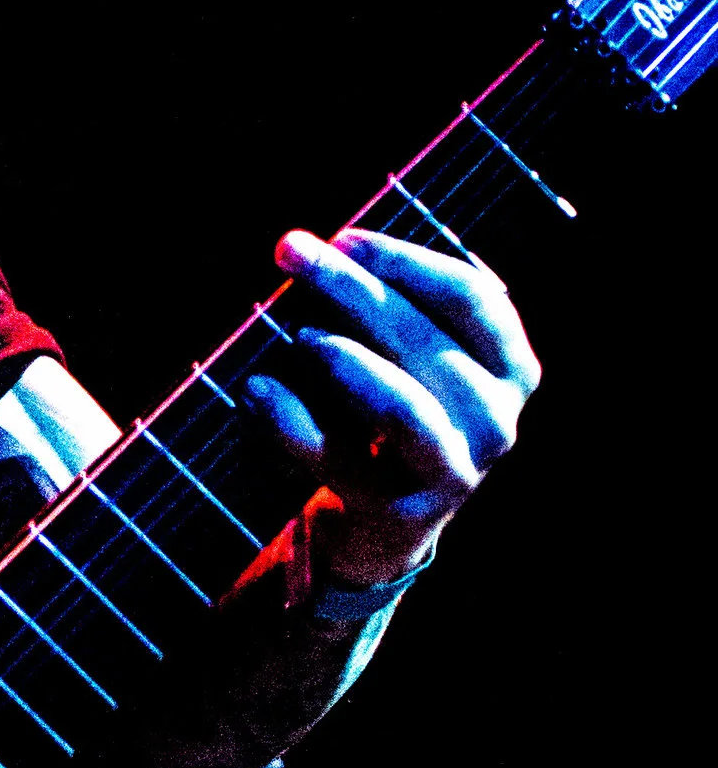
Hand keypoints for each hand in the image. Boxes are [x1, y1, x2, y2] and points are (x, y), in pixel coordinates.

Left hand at [251, 225, 540, 590]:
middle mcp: (497, 420)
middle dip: (352, 289)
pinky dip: (291, 422)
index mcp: (510, 368)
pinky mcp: (404, 515)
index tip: (343, 238)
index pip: (470, 295)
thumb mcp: (401, 359)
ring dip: (342, 360)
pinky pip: (343, 459)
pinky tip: (256, 390)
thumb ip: (380, 310)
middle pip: (424, 339)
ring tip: (297, 334)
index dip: (404, 260)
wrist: (381, 529)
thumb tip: (313, 251)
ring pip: (400, 406)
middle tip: (292, 254)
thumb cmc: (389, 420)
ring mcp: (456, 472)